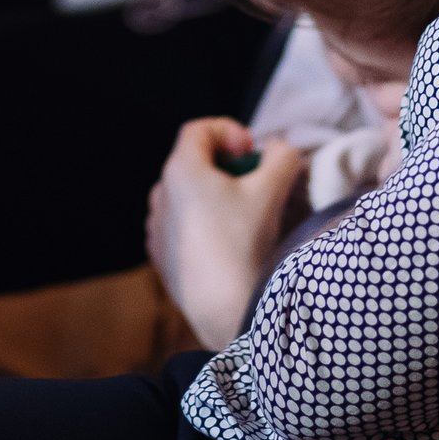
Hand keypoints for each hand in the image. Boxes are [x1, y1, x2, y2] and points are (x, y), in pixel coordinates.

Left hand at [147, 119, 309, 349]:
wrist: (224, 309)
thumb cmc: (244, 242)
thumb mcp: (271, 191)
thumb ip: (282, 157)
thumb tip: (281, 149)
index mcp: (180, 170)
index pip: (198, 130)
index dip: (229, 131)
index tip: (253, 153)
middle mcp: (159, 195)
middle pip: (192, 163)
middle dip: (226, 166)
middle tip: (254, 184)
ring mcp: (156, 228)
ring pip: (186, 197)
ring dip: (214, 196)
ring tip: (243, 218)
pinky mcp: (160, 257)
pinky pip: (181, 226)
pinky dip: (202, 224)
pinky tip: (226, 245)